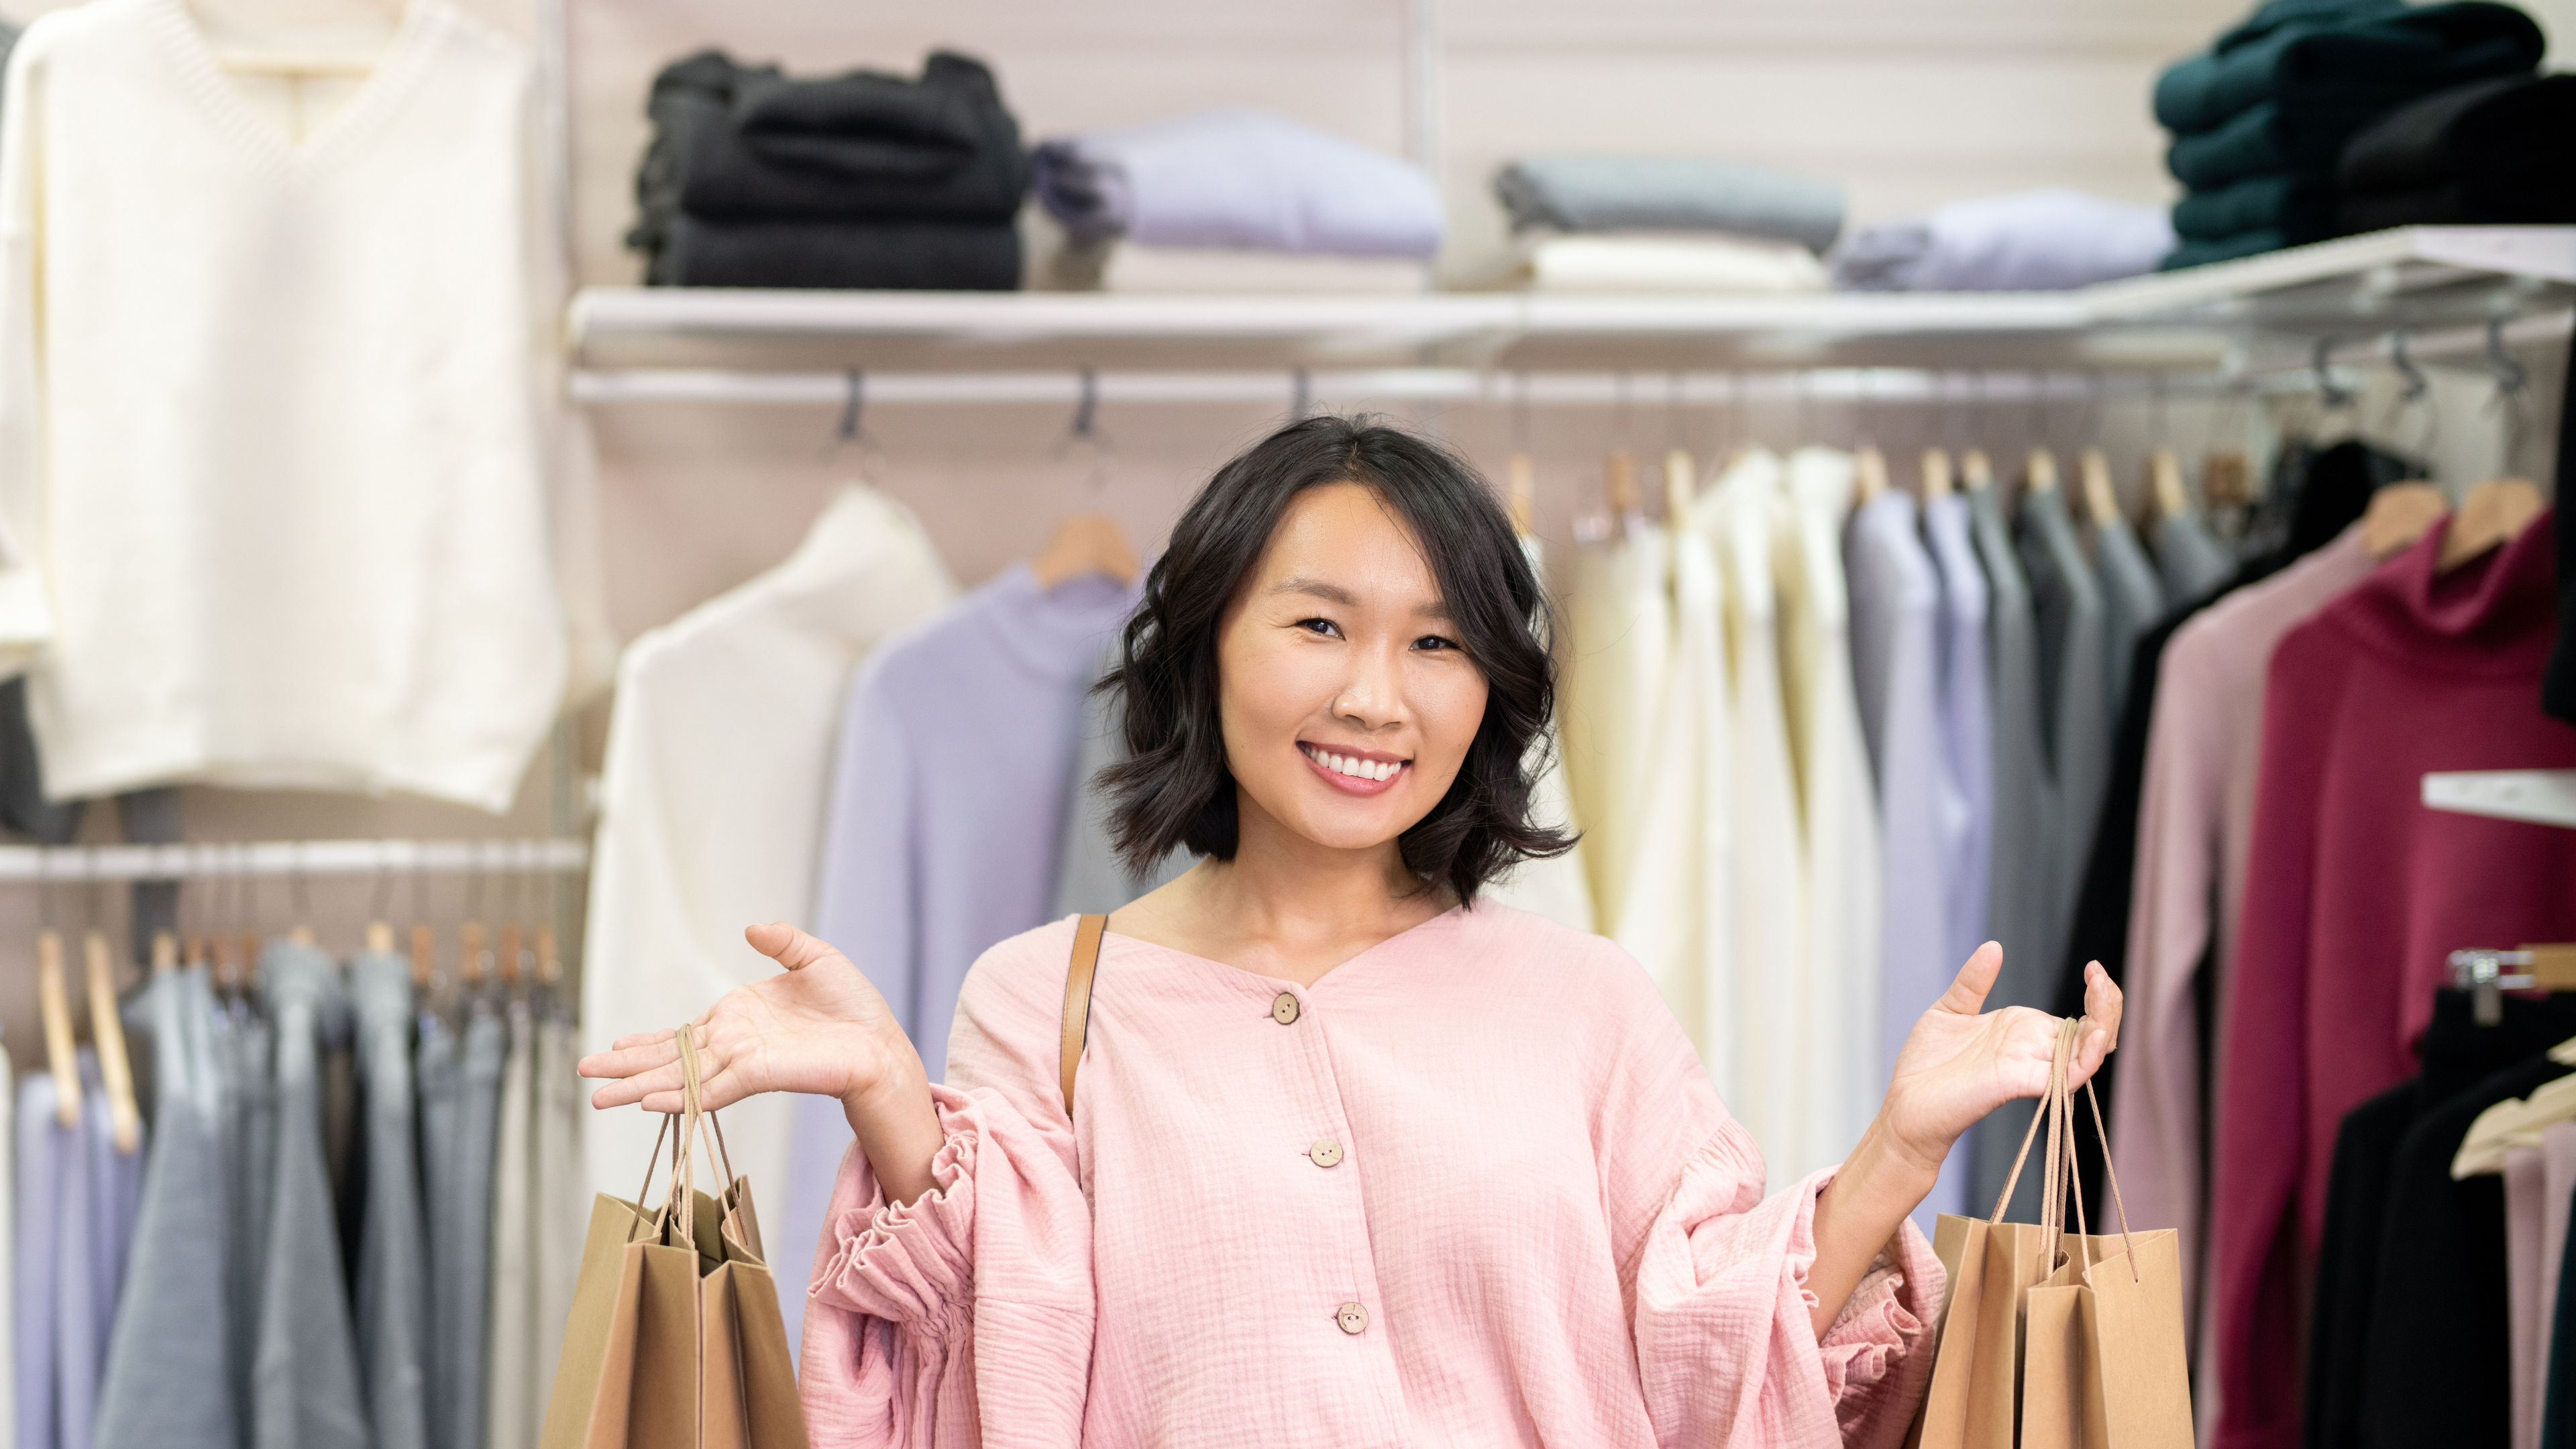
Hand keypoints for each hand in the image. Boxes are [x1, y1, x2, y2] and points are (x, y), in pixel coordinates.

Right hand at [577, 922, 920, 1116]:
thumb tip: (753, 927)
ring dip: (637, 1087)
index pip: (681, 1035)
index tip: (614, 1044)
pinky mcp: (759, 1074)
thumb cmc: (853, 1007)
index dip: (647, 1041)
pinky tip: (648, 1101)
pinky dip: (679, 1095)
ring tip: (598, 1099)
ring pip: (678, 1079)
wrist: (880, 1040)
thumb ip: (782, 942)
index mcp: (737, 1020)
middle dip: (624, 1067)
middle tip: (584, 1073)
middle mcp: (731, 1045)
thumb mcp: (815, 959)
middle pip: (667, 1060)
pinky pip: (710, 1088)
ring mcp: (741, 1062)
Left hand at [1874, 944, 2122, 1180]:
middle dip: (2108, 1004)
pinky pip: (2066, 1075)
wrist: (1906, 1100)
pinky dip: (2086, 1058)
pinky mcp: (2020, 1083)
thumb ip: (1975, 980)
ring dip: (2105, 1025)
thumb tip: (1994, 947)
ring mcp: (2030, 1067)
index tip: (2093, 967)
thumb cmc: (1927, 1063)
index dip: (2097, 993)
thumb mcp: (1951, 1009)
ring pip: (2088, 1052)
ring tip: (2103, 995)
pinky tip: (2095, 1036)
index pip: (2078, 1016)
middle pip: (2092, 1031)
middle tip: (2099, 977)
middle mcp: (2033, 1049)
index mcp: (2023, 1030)